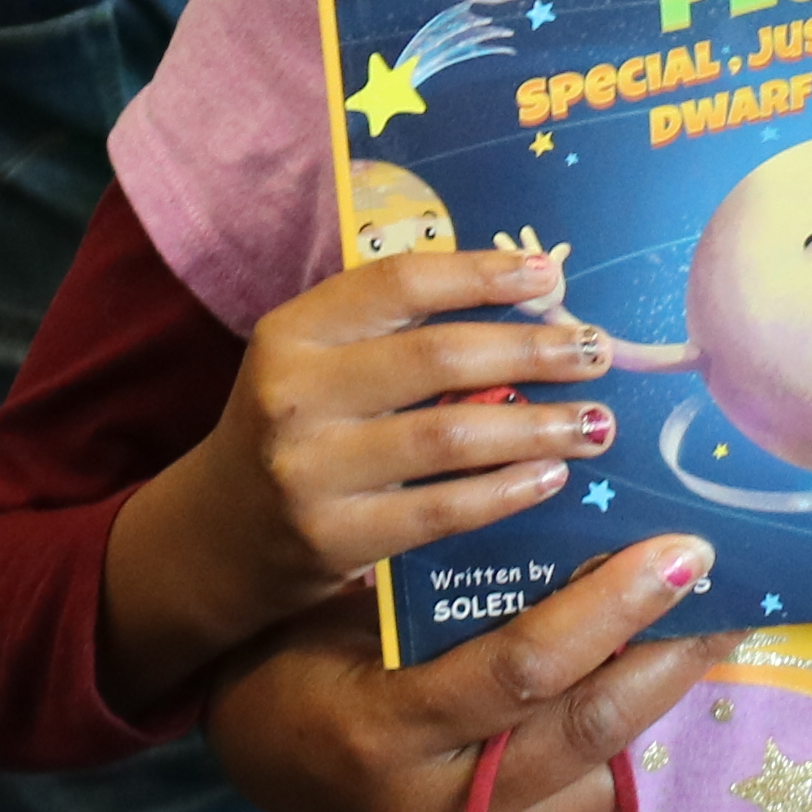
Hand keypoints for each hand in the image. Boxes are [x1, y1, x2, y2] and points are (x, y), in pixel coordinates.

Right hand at [102, 242, 617, 706]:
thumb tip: (531, 293)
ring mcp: (308, 470)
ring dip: (537, 425)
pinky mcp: (331, 538)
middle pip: (437, 357)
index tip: (553, 275)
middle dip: (532, 349)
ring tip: (595, 422)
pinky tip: (550, 476)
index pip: (400, 281)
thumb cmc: (296, 432)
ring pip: (448, 436)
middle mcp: (293, 394)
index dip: (483, 273)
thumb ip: (395, 330)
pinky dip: (505, 490)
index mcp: (292, 332)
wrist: (214, 538)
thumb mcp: (318, 364)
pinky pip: (440, 510)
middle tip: (597, 350)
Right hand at [201, 534, 725, 811]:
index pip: (525, 668)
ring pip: (598, 794)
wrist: (258, 755)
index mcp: (383, 731)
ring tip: (625, 674)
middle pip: (585, 736)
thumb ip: (472, 592)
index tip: (686, 553)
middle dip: (669, 662)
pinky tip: (582, 752)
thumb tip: (607, 547)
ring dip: (628, 730)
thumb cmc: (319, 651)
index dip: (616, 606)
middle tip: (724, 605)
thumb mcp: (370, 605)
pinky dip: (601, 794)